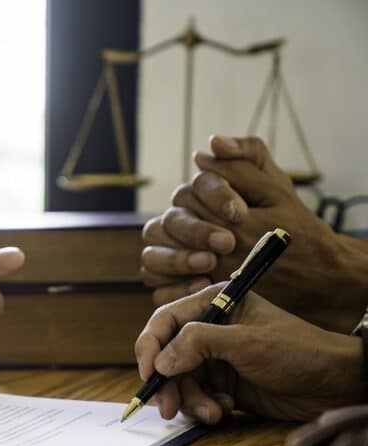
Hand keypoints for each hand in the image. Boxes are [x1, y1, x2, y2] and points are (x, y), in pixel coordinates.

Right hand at [134, 284, 364, 423]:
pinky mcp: (223, 384)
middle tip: (170, 408)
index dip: (150, 347)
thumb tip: (160, 362)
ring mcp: (215, 358)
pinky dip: (204, 407)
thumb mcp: (246, 342)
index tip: (148, 374)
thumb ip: (199, 344)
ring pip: (180, 381)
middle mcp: (209, 329)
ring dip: (190, 400)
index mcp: (214, 304)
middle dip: (169, 384)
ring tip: (212, 413)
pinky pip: (196, 397)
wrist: (334, 385)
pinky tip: (224, 411)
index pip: (166, 321)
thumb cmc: (298, 352)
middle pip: (167, 356)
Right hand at [140, 135, 366, 330]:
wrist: (306, 275)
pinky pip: (158, 290)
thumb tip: (212, 142)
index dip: (215, 198)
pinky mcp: (175, 287)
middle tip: (226, 243)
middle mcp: (182, 224)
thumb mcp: (276, 189)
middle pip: (169, 222)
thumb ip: (247, 159)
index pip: (195, 188)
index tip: (240, 214)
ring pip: (152, 256)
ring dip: (176, 259)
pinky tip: (201, 286)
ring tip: (209, 265)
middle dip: (196, 232)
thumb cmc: (290, 229)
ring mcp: (173, 257)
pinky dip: (174, 289)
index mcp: (203, 197)